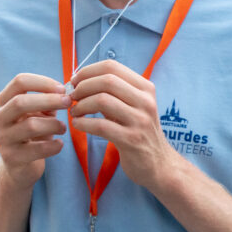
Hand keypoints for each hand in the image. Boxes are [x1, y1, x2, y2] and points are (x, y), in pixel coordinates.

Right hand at [0, 73, 69, 188]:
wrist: (19, 165)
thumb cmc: (32, 132)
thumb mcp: (38, 112)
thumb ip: (48, 101)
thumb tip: (65, 93)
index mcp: (3, 102)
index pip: (19, 82)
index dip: (43, 82)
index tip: (62, 89)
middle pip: (20, 102)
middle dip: (49, 100)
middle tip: (68, 102)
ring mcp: (2, 139)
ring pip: (31, 125)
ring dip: (54, 124)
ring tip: (63, 128)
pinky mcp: (12, 158)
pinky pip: (37, 149)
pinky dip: (54, 145)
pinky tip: (59, 144)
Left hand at [69, 60, 179, 190]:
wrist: (159, 164)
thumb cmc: (138, 132)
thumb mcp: (131, 106)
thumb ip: (111, 93)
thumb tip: (79, 81)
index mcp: (145, 88)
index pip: (112, 67)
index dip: (88, 71)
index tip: (75, 81)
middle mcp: (145, 101)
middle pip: (107, 80)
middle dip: (82, 86)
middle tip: (71, 97)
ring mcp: (140, 120)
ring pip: (102, 100)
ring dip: (81, 105)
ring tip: (74, 112)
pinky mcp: (132, 140)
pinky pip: (101, 126)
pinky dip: (83, 123)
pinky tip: (77, 124)